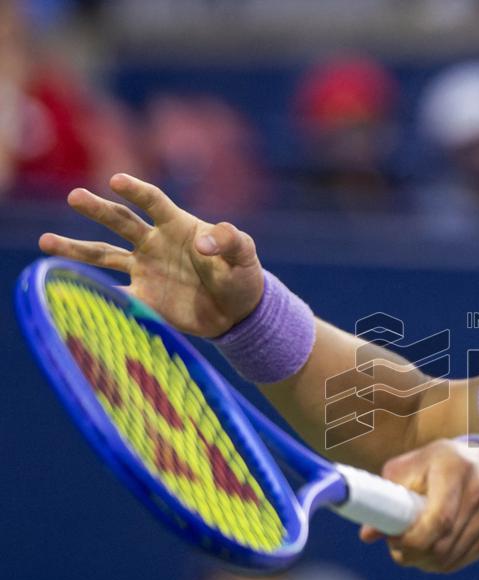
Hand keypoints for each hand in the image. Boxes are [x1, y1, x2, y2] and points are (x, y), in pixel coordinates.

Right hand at [38, 173, 263, 337]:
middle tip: (74, 196)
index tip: (116, 181)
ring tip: (45, 242)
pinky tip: (68, 287)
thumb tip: (205, 243)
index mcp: (178, 226)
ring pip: (105, 256)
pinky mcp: (144, 297)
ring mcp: (145, 269)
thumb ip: (230, 241)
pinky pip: (115, 293)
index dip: (136, 191)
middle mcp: (155, 243)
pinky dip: (95, 293)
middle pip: (121, 222)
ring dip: (76, 250)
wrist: (237, 312)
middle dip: (98, 209)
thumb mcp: (245, 255)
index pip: (154, 202)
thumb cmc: (242, 275)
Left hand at [360, 440, 478, 572]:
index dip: (412, 540)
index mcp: (456, 468)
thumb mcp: (413, 466)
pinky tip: (431, 548)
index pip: (439, 519)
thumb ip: (389, 494)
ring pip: (449, 559)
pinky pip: (460, 562)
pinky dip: (439, 563)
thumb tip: (368, 534)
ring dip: (423, 561)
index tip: (393, 541)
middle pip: (442, 545)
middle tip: (397, 547)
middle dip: (412, 554)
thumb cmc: (440, 465)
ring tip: (412, 546)